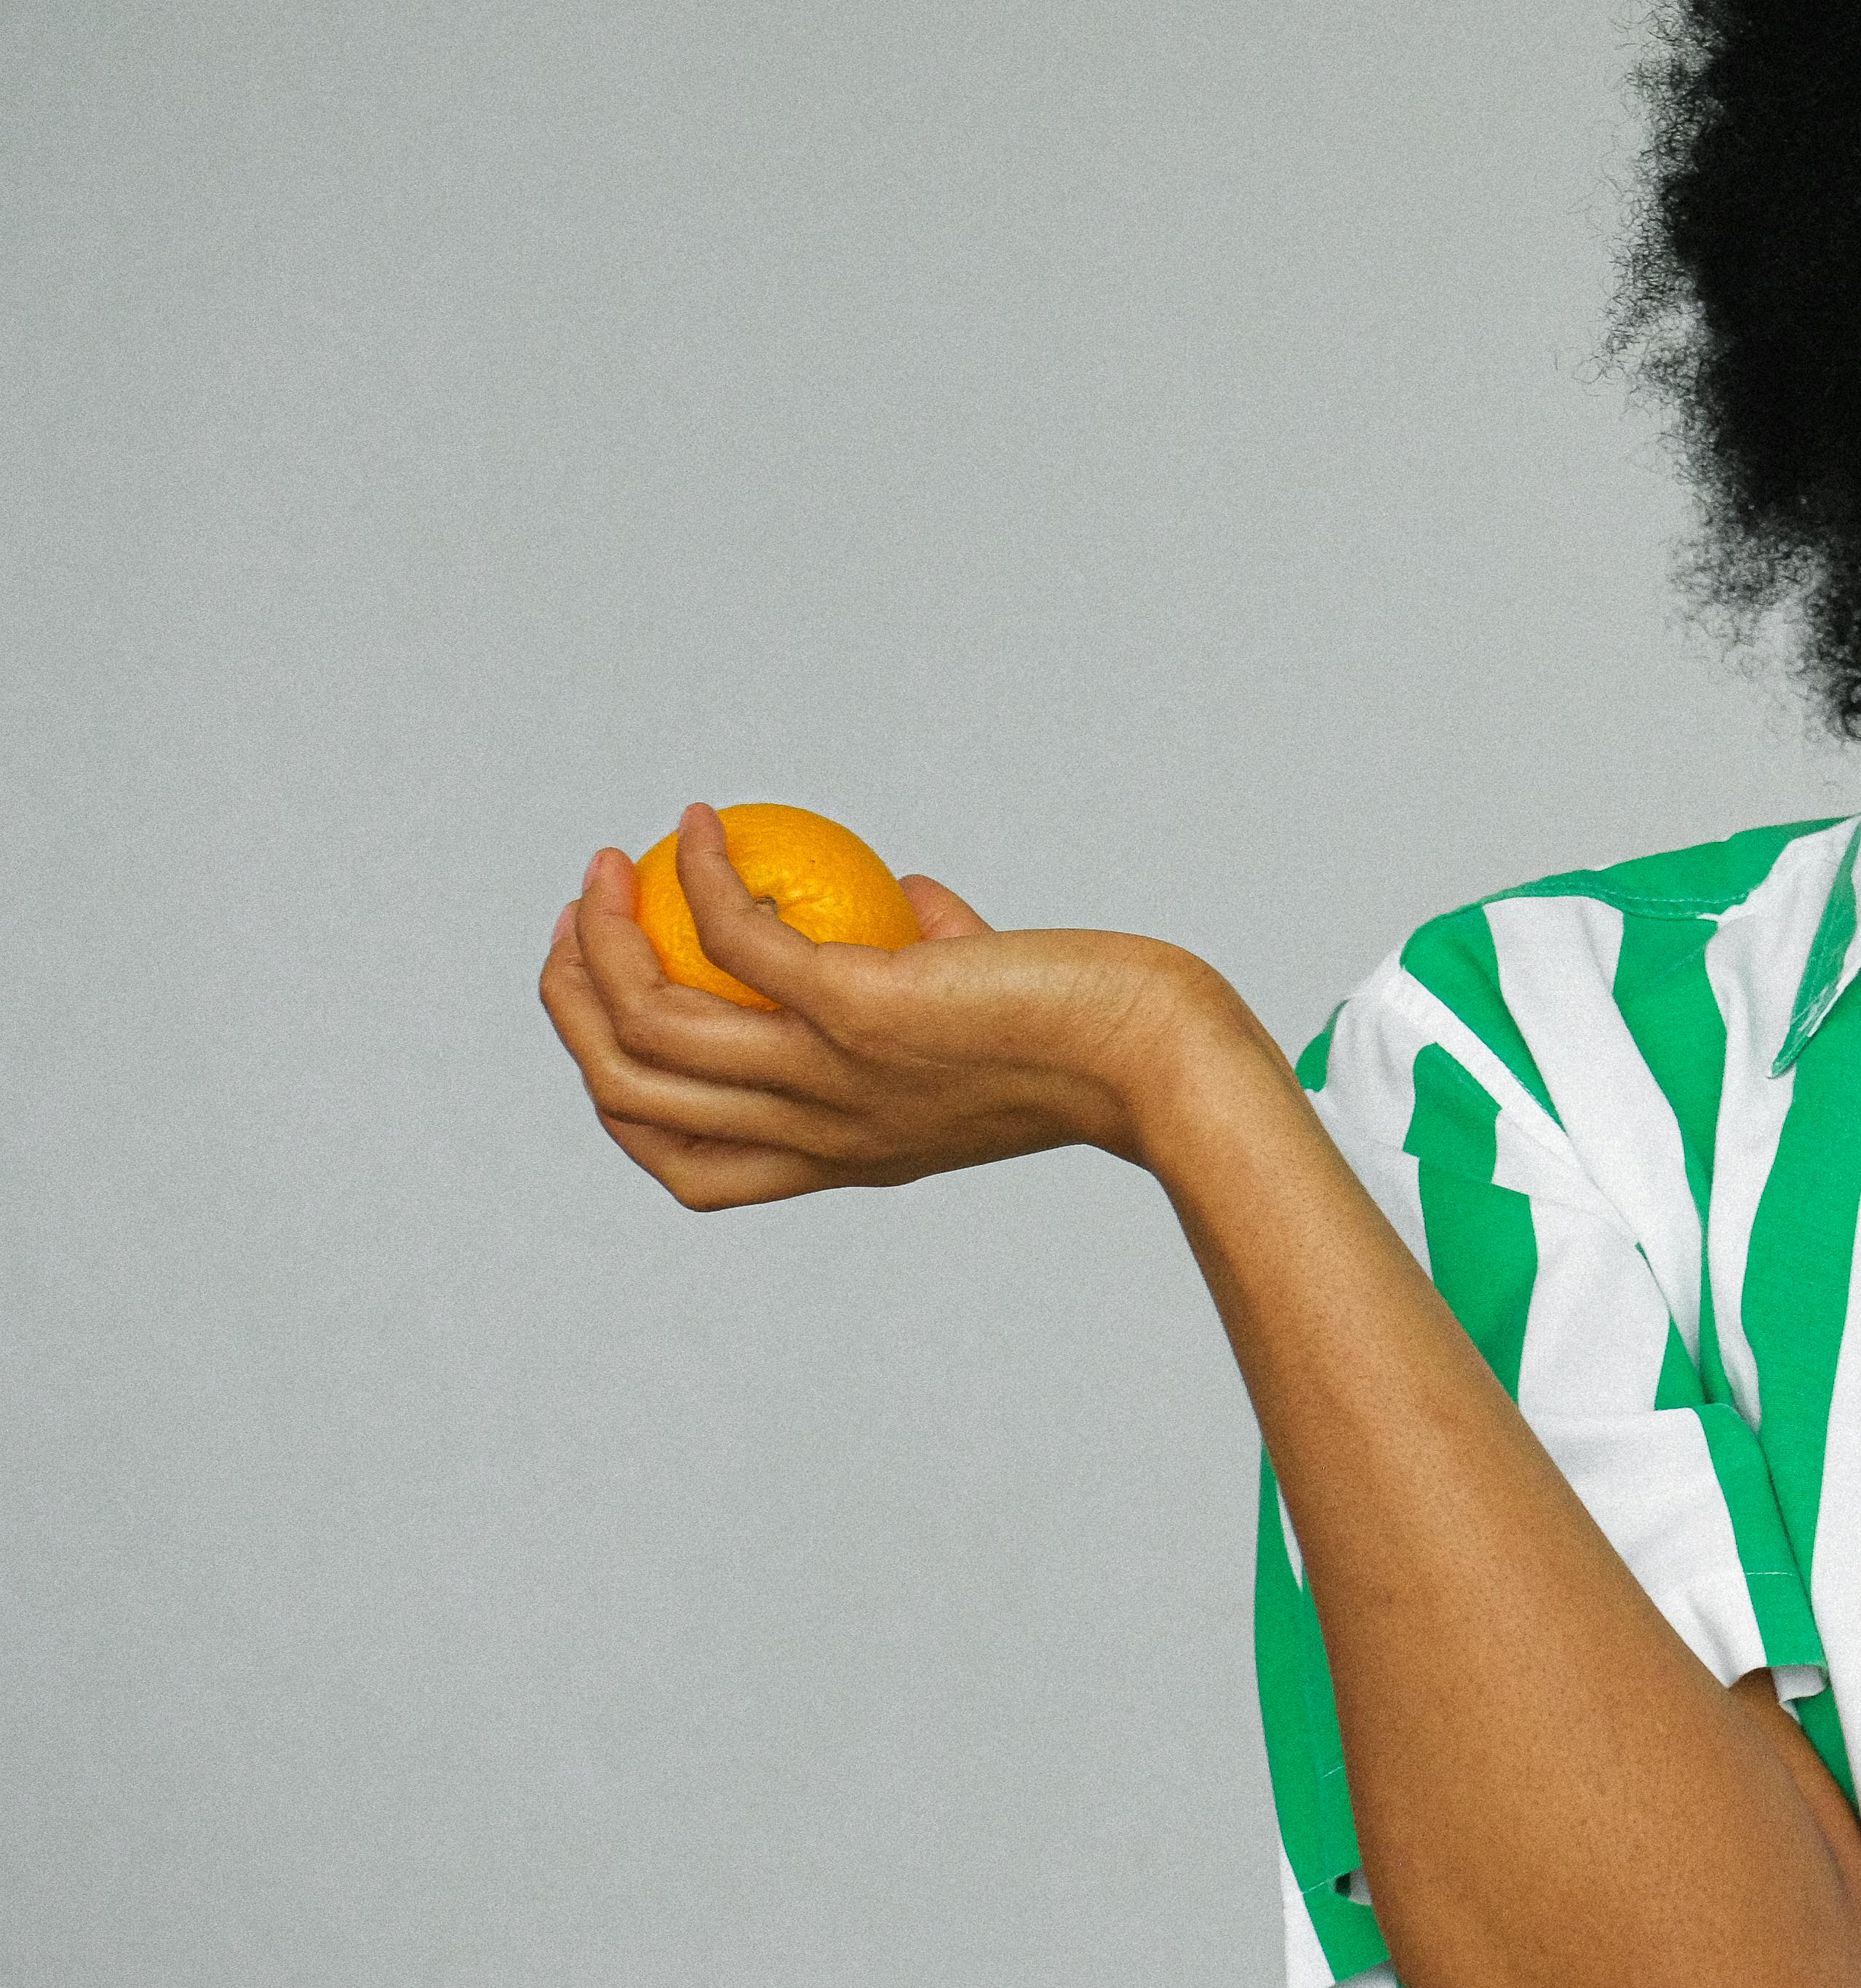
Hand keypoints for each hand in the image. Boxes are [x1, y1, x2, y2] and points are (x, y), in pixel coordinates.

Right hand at [536, 803, 1238, 1208]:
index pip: (686, 1161)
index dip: (619, 1094)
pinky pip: (736, 939)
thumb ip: (936, 964)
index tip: (610, 1013)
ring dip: (604, 941)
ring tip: (604, 870)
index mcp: (839, 1154)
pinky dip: (702, 876)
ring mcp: (827, 1076)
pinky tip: (700, 826)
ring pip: (650, 1025)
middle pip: (632, 1091)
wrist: (1159, 1058)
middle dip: (574, 1007)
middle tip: (577, 922)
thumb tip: (909, 895)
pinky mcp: (855, 1010)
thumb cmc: (1092, 1037)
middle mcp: (818, 1131)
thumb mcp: (984, 1024)